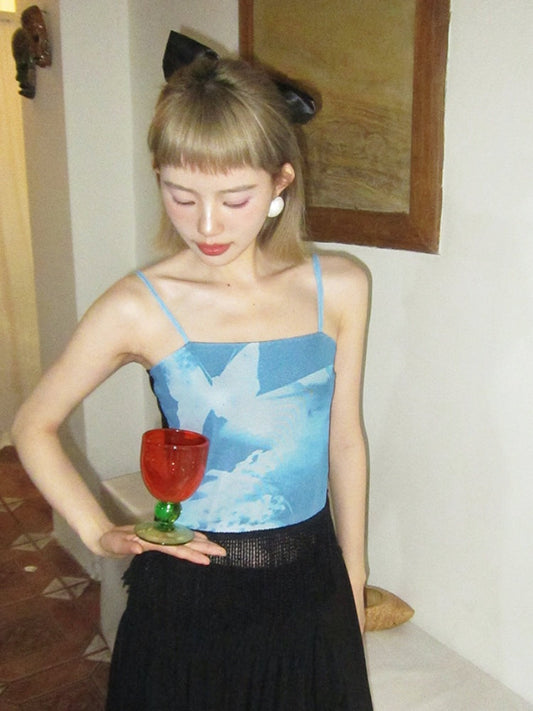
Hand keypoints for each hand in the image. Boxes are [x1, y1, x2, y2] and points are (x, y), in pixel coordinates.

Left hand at [99, 525, 225, 564]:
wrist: (105, 534)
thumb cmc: (109, 541)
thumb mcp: (114, 544)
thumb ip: (125, 545)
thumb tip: (138, 549)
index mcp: (152, 539)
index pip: (176, 547)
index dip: (192, 553)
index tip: (206, 560)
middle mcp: (160, 536)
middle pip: (186, 541)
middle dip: (204, 547)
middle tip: (222, 552)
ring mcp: (160, 537)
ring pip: (185, 539)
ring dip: (200, 543)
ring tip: (216, 548)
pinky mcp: (158, 539)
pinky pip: (179, 540)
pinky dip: (191, 540)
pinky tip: (199, 543)